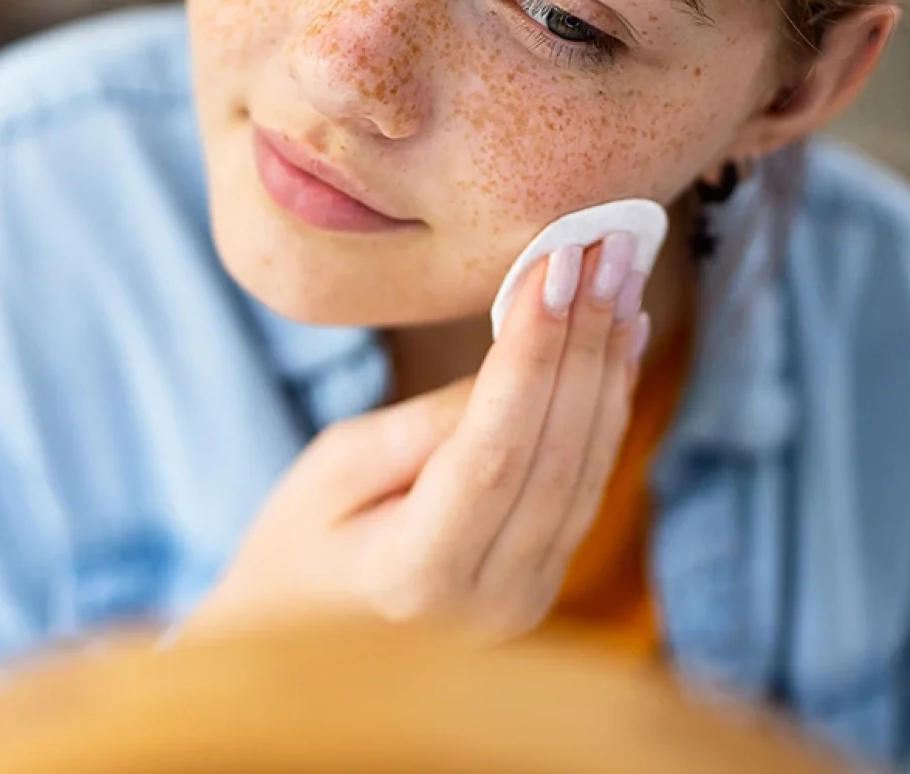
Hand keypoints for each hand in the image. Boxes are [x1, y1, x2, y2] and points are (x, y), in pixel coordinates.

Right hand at [185, 234, 650, 643]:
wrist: (295, 661)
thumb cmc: (289, 555)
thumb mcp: (331, 474)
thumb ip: (425, 427)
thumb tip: (515, 361)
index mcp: (413, 580)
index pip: (494, 452)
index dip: (531, 353)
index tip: (555, 265)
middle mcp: (487, 603)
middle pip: (556, 454)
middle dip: (585, 341)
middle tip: (605, 247)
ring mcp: (525, 601)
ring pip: (586, 466)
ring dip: (608, 364)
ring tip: (620, 277)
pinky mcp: (542, 581)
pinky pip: (586, 482)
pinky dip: (606, 406)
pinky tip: (619, 342)